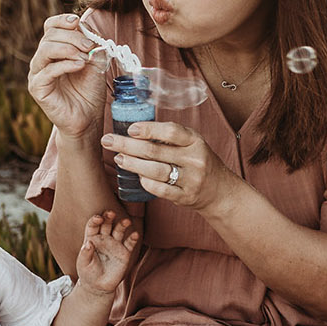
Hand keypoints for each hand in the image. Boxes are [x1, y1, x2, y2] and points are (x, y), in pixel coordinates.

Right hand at [27, 12, 105, 138]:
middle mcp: (42, 59)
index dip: (62, 21)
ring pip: (46, 49)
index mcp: (53, 50)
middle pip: (50, 35)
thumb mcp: (95, 62)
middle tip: (89, 46)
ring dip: (68, 49)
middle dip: (72, 37)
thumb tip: (86, 28)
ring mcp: (37, 73)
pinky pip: (47, 70)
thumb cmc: (89, 90)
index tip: (77, 22)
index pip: (50, 26)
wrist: (87, 118)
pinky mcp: (37, 88)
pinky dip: (65, 64)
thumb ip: (91, 44)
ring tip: (85, 58)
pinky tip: (80, 65)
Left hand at [75, 211, 138, 292]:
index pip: (93, 225)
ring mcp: (115, 244)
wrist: (98, 286)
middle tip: (111, 213)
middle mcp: (104, 239)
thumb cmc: (88, 273)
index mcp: (92, 238)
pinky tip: (134, 235)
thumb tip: (88, 243)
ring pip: (119, 230)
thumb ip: (85, 253)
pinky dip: (133, 238)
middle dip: (109, 217)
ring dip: (122, 224)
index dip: (95, 220)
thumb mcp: (83, 264)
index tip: (98, 218)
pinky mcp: (124, 252)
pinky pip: (130, 243)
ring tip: (126, 221)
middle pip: (107, 224)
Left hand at [101, 120, 235, 212]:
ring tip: (119, 158)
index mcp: (195, 141)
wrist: (219, 190)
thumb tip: (134, 130)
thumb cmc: (198, 162)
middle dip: (127, 145)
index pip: (171, 131)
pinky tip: (136, 176)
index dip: (148, 129)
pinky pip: (160, 190)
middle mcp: (195, 159)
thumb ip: (170, 137)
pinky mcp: (186, 196)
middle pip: (155, 151)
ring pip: (155, 170)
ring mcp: (191, 179)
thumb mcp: (191, 143)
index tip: (130, 129)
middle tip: (108, 141)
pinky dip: (145, 182)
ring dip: (132, 164)